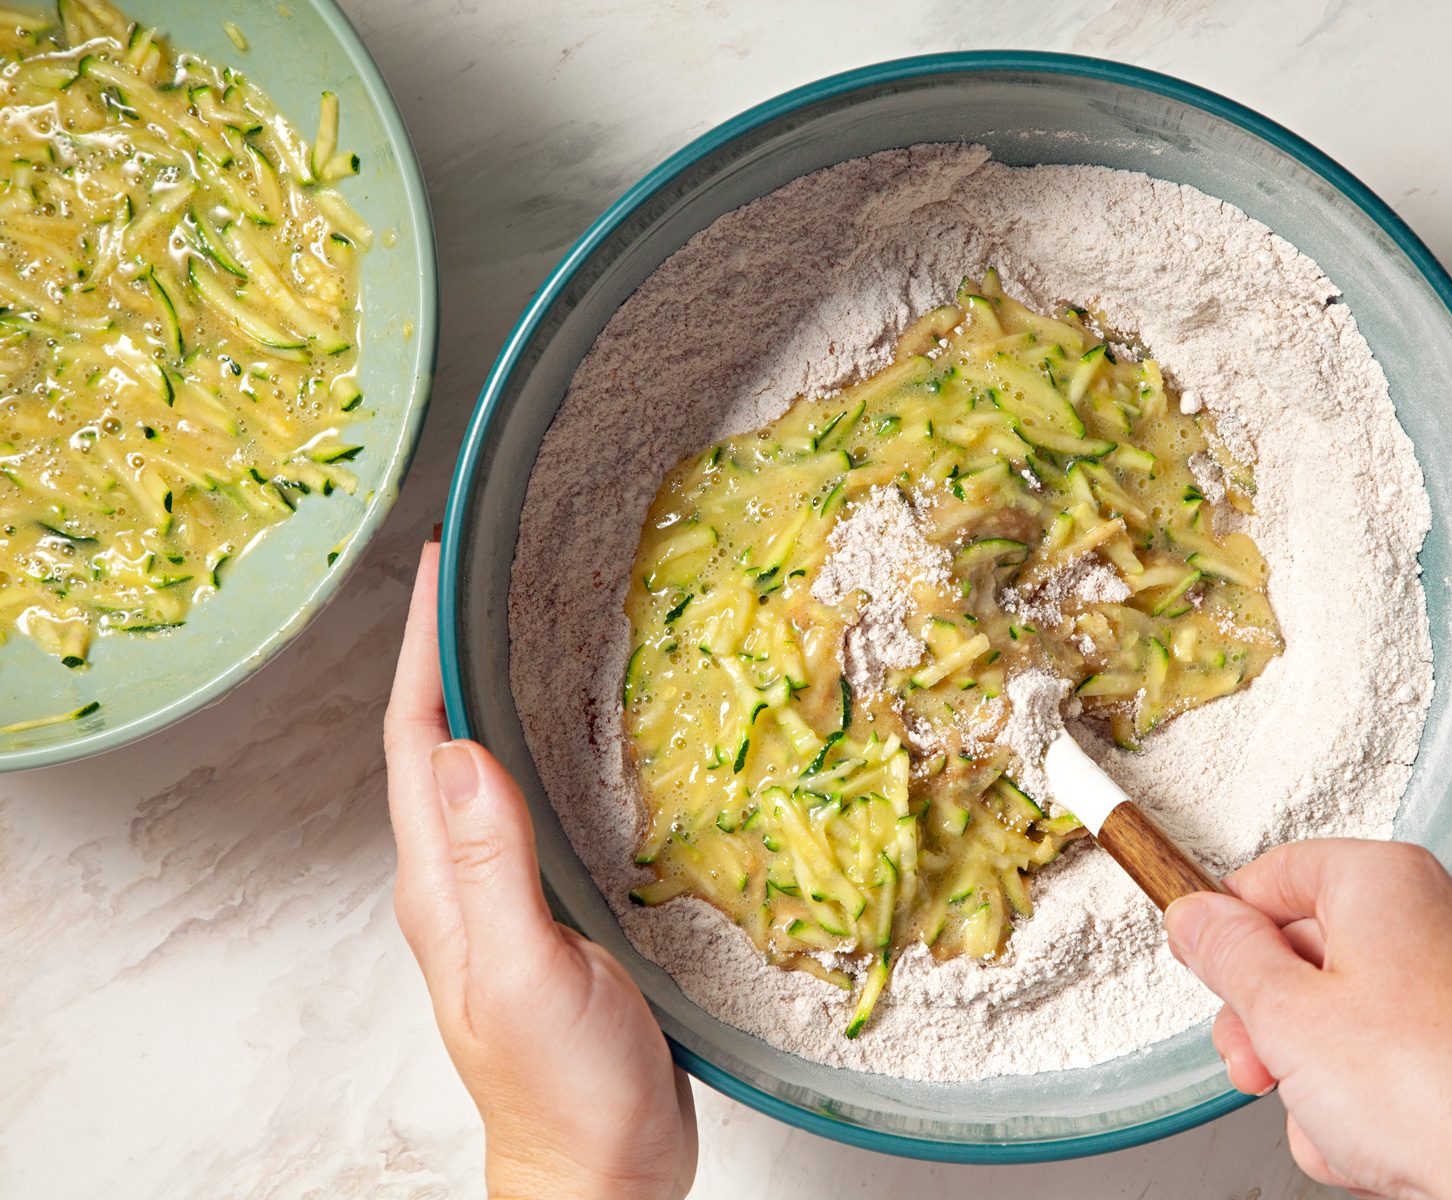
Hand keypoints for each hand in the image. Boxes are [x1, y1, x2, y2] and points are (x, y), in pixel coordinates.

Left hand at [384, 543, 696, 1199]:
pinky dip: (535, 749)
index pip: (415, 740)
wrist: (600, 1173)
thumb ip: (493, 869)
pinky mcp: (546, 915)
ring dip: (484, 693)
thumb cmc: (568, 1092)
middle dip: (444, 651)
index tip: (436, 570)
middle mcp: (458, 882)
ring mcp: (499, 899)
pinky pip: (524, 807)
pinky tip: (569, 737)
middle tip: (474, 575)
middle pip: (435, 741)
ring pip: (478, 770)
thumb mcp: (529, 975)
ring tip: (513, 628)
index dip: (419, 649)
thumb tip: (461, 751)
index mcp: (442, 886)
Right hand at [1165, 839, 1451, 1199]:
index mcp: (1387, 880)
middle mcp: (1437, 917)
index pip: (1273, 875)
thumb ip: (1227, 956)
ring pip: (1345, 1022)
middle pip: (1307, 952)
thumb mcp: (1284, 1015)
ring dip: (1316, 1080)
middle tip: (1257, 1063)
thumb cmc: (1434, 1093)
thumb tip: (1196, 919)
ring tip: (1333, 1120)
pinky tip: (1374, 1145)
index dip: (1226, 927)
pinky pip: (1393, 1065)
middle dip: (1269, 1024)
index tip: (1202, 966)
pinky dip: (1371, 1106)